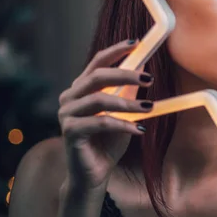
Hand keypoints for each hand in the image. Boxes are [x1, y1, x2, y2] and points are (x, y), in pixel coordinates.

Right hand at [57, 39, 153, 191]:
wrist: (94, 173)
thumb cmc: (109, 141)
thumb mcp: (124, 112)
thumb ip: (129, 91)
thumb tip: (144, 65)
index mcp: (81, 88)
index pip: (97, 62)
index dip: (116, 51)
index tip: (136, 43)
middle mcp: (70, 97)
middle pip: (97, 77)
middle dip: (125, 74)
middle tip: (149, 78)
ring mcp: (66, 114)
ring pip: (99, 100)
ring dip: (128, 103)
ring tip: (148, 107)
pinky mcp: (69, 132)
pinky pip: (100, 123)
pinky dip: (122, 124)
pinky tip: (139, 130)